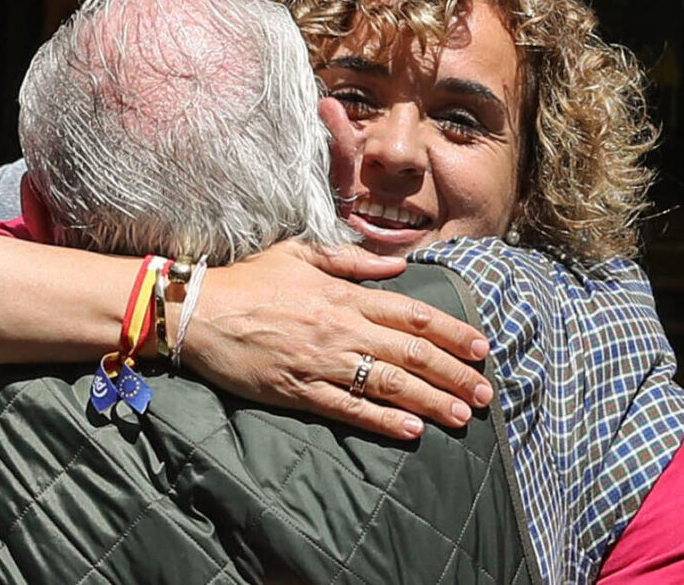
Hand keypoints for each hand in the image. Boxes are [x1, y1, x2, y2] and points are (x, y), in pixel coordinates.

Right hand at [179, 242, 493, 439]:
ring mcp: (320, 362)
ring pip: (388, 384)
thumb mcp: (301, 253)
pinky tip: (413, 430)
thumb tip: (397, 265)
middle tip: (486, 390)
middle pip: (409, 354)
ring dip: (431, 400)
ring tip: (463, 414)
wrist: (197, 311)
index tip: (480, 346)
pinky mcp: (298, 391)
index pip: (410, 315)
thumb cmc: (249, 280)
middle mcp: (339, 329)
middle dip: (454, 372)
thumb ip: (352, 260)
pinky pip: (349, 409)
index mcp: (343, 295)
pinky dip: (383, 420)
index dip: (450, 331)